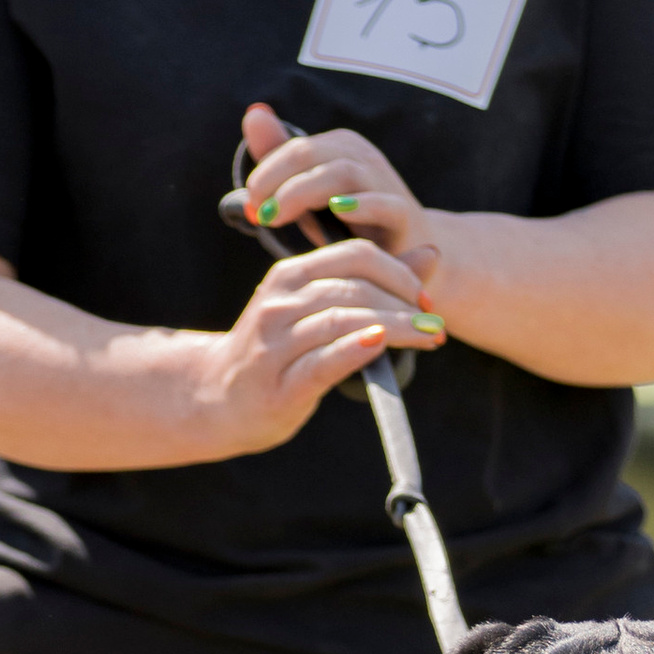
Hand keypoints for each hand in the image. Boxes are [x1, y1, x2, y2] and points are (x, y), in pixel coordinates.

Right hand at [205, 230, 444, 452]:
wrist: (219, 399)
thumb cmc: (280, 353)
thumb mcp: (320, 308)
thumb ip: (372, 282)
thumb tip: (431, 254)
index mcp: (289, 276)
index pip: (355, 255)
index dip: (400, 272)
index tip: (426, 299)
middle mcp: (279, 302)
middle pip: (354, 287)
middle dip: (404, 303)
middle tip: (435, 323)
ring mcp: (275, 344)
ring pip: (344, 320)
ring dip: (396, 327)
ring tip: (429, 337)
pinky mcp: (279, 385)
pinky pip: (323, 360)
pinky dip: (355, 349)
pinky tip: (381, 343)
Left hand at [236, 106, 461, 338]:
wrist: (406, 256)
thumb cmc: (350, 227)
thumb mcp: (309, 195)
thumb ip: (281, 159)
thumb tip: (254, 113)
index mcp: (338, 147)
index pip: (294, 148)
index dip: (265, 173)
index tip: (249, 208)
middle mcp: (362, 157)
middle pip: (312, 154)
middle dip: (277, 181)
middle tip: (258, 213)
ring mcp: (384, 183)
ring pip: (343, 173)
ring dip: (303, 192)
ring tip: (278, 216)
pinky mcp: (404, 216)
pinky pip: (385, 204)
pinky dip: (361, 205)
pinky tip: (336, 212)